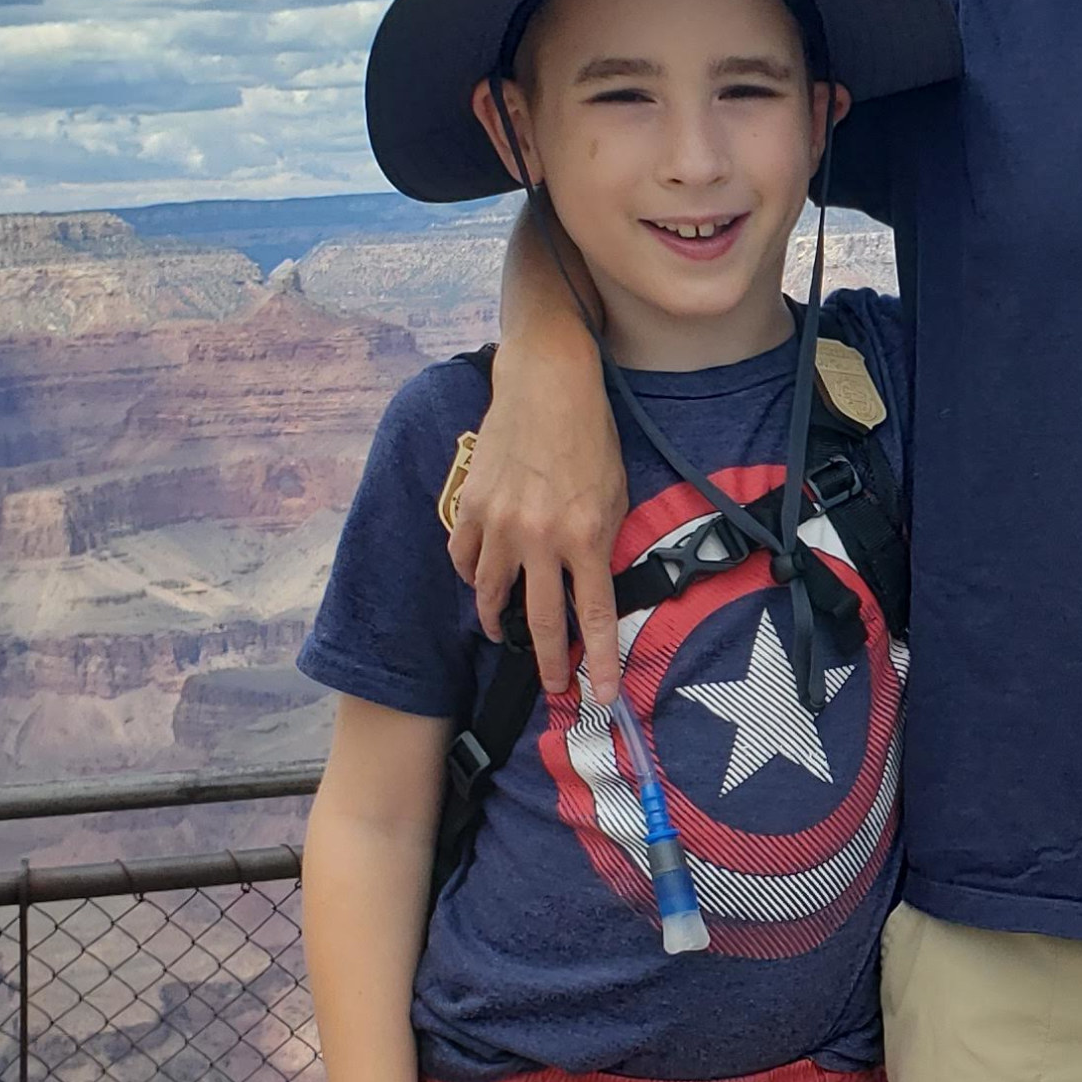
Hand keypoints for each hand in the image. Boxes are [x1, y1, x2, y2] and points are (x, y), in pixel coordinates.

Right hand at [447, 339, 627, 712]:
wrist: (547, 384)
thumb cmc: (590, 436)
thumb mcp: (616, 494)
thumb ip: (603, 543)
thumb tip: (591, 586)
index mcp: (586, 535)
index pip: (594, 616)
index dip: (600, 663)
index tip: (602, 697)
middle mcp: (540, 537)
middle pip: (541, 622)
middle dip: (549, 664)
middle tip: (554, 690)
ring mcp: (500, 524)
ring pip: (493, 596)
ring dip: (500, 623)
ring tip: (505, 634)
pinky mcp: (471, 506)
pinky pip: (465, 560)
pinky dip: (474, 577)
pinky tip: (483, 581)